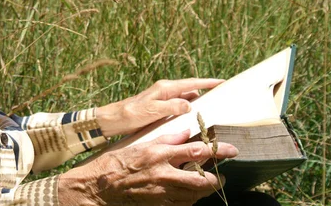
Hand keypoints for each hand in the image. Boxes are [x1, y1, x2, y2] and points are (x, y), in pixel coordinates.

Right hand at [58, 130, 237, 205]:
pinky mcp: (159, 205)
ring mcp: (162, 194)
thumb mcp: (139, 143)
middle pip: (202, 180)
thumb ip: (165, 138)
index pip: (197, 151)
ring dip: (205, 189)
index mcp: (159, 154)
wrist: (99, 188)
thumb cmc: (115, 162)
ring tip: (209, 183)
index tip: (231, 149)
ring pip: (195, 195)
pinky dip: (190, 199)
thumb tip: (186, 132)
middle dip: (217, 178)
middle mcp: (164, 175)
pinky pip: (183, 205)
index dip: (218, 150)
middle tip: (222, 175)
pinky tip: (189, 194)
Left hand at [96, 78, 223, 136]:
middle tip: (223, 96)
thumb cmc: (130, 114)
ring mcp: (161, 99)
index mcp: (164, 88)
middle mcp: (164, 91)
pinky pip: (178, 106)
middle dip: (207, 91)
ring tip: (213, 108)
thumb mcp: (152, 111)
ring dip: (198, 102)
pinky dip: (188, 110)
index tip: (223, 82)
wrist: (112, 120)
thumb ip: (171, 106)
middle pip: (191, 89)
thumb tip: (190, 104)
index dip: (208, 82)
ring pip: (185, 98)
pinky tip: (193, 117)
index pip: (191, 83)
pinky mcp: (158, 107)